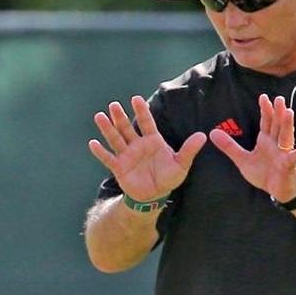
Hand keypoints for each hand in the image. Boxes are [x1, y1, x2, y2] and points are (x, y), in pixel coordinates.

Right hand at [88, 95, 206, 202]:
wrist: (154, 195)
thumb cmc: (168, 178)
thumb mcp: (181, 164)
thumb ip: (189, 150)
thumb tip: (203, 135)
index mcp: (152, 141)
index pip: (146, 122)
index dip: (141, 111)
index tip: (135, 99)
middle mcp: (137, 145)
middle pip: (127, 128)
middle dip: (120, 117)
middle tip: (113, 105)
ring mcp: (127, 155)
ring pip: (115, 139)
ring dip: (107, 129)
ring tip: (100, 117)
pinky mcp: (119, 167)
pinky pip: (108, 159)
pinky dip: (100, 152)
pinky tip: (92, 143)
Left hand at [209, 94, 295, 200]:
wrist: (277, 191)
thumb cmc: (264, 173)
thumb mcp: (243, 159)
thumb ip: (229, 146)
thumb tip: (212, 132)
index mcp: (266, 140)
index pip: (266, 122)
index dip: (265, 110)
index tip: (263, 97)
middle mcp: (277, 144)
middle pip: (278, 125)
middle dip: (278, 112)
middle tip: (279, 98)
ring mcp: (284, 153)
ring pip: (286, 137)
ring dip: (288, 125)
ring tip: (289, 112)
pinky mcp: (289, 165)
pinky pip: (294, 158)